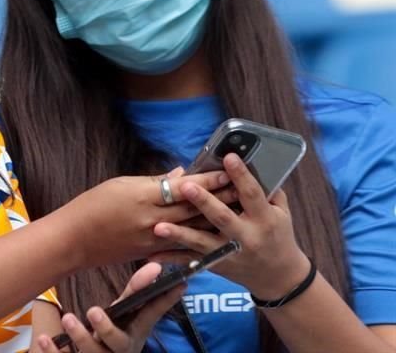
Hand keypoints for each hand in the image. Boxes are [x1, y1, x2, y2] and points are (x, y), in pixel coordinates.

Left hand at [34, 263, 184, 352]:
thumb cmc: (111, 333)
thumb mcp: (123, 313)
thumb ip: (135, 291)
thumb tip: (156, 266)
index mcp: (134, 334)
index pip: (151, 316)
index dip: (164, 301)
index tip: (177, 283)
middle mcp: (120, 351)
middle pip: (117, 343)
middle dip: (106, 328)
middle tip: (93, 310)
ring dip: (79, 336)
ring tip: (67, 318)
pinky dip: (53, 351)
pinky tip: (43, 338)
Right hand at [65, 168, 233, 268]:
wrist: (74, 240)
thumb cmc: (92, 206)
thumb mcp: (121, 184)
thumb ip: (153, 181)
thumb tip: (180, 174)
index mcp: (143, 197)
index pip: (183, 187)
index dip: (208, 179)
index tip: (228, 170)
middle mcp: (152, 220)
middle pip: (193, 208)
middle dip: (220, 198)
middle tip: (243, 189)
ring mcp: (152, 239)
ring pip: (192, 228)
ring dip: (215, 219)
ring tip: (236, 211)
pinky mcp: (150, 253)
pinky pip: (180, 246)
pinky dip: (199, 239)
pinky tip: (215, 237)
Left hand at [150, 153, 310, 299]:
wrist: (278, 277)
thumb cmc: (278, 236)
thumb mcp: (282, 213)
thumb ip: (269, 191)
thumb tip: (255, 163)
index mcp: (264, 220)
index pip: (252, 194)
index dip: (240, 176)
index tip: (228, 157)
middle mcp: (245, 237)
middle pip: (222, 217)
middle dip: (203, 202)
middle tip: (185, 187)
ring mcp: (228, 253)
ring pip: (200, 242)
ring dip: (179, 234)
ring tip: (158, 226)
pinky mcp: (216, 265)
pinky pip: (190, 260)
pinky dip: (172, 258)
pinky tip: (152, 254)